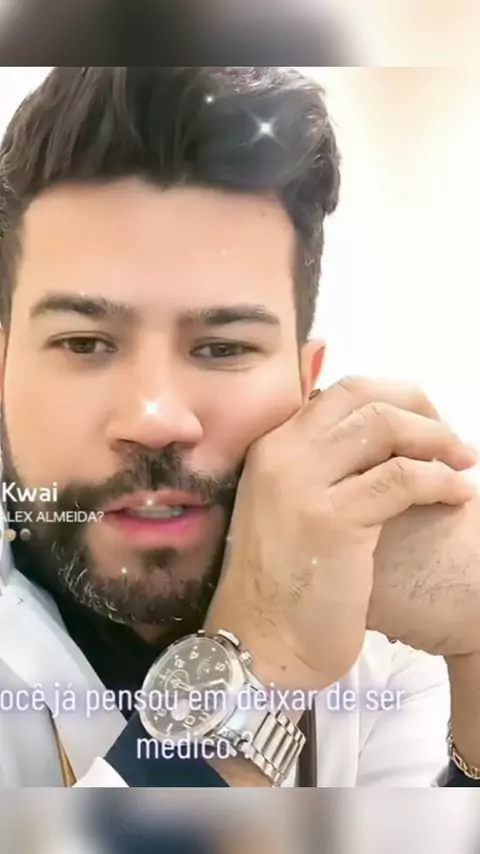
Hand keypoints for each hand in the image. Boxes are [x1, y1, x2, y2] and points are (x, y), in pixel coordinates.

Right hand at [205, 377, 476, 690]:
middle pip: (363, 395)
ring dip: (437, 439)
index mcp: (271, 447)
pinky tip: (457, 496)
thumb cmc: (280, 583)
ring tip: (463, 464)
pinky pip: (402, 479)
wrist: (256, 643)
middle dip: (419, 407)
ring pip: (384, 427)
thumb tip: (377, 447)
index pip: (341, 392)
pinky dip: (440, 481)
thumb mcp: (288, 509)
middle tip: (449, 439)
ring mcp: (302, 484)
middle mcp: (282, 454)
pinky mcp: (333, 521)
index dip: (393, 398)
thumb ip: (320, 471)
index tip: (424, 424)